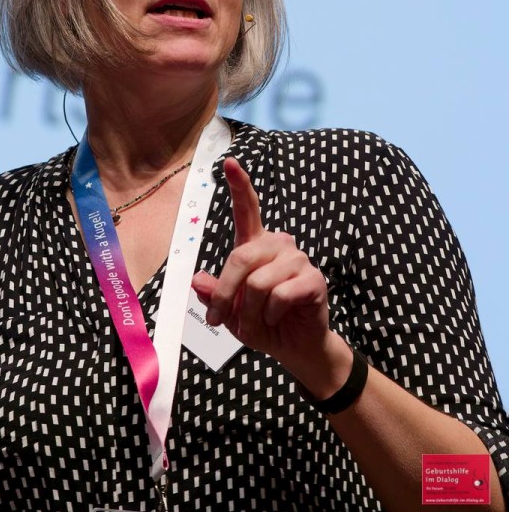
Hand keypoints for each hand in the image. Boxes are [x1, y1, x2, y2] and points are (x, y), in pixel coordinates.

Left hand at [191, 158, 351, 391]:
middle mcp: (278, 245)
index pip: (247, 209)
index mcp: (256, 245)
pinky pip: (279, 296)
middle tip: (221, 321)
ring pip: (258, 283)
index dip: (238, 185)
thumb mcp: (229, 312)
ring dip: (251, 313)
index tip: (230, 162)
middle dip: (226, 295)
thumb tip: (198, 281)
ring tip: (260, 322)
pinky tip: (280, 319)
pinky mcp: (313, 279)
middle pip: (240, 257)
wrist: (295, 348)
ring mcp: (297, 260)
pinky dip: (271, 316)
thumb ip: (214, 295)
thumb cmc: (262, 323)